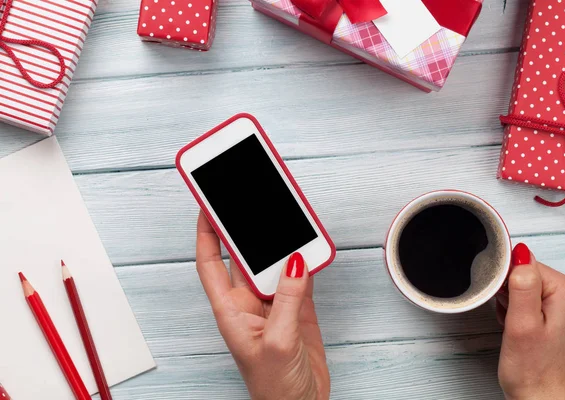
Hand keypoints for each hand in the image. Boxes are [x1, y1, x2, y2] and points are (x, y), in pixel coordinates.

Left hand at [195, 212, 329, 399]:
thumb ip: (286, 299)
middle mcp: (248, 303)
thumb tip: (294, 261)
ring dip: (280, 244)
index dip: (207, 233)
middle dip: (246, 229)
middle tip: (253, 202)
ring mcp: (273, 305)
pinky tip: (310, 248)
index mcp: (230, 310)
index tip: (207, 205)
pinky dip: (306, 262)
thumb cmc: (274, 389)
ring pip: (274, 264)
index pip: (211, 263)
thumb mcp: (277, 341)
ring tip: (285, 218)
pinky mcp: (297, 309)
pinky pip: (299, 277)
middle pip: (244, 257)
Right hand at [496, 243, 564, 399]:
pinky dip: (515, 310)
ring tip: (514, 326)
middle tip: (511, 319)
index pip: (526, 263)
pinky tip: (516, 327)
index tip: (507, 305)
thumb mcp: (521, 324)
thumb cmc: (531, 369)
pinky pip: (527, 298)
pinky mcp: (555, 314)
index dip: (507, 282)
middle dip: (508, 293)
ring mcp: (564, 305)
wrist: (537, 397)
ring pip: (523, 285)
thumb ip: (522, 285)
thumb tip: (520, 253)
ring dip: (510, 303)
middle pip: (526, 273)